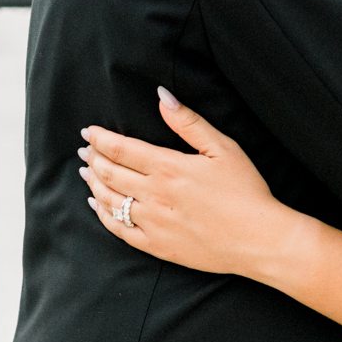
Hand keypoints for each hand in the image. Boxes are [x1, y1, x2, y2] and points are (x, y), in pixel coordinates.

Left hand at [80, 88, 302, 279]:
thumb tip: (162, 96)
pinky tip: (97, 206)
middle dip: (93, 159)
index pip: (121, 149)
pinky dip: (103, 216)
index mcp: (168, 167)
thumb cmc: (245, 190)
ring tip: (86, 172)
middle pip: (110, 173)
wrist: (258, 239)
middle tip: (84, 150)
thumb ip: (188, 122)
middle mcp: (154, 195)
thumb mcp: (223, 148)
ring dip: (94, 184)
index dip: (100, 139)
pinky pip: (120, 230)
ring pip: (110, 200)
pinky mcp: (157, 246)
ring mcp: (153, 223)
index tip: (89, 132)